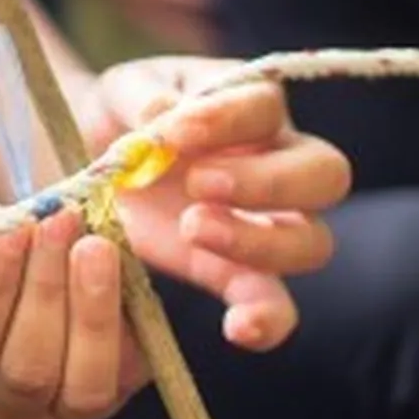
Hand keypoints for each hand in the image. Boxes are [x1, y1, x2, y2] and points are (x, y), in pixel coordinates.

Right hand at [0, 207, 145, 418]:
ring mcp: (61, 414)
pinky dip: (125, 319)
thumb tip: (27, 214)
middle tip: (61, 222)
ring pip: (83, 384)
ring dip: (91, 304)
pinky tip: (120, 268)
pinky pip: (127, 372)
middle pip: (28, 370)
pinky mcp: (114, 398)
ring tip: (94, 244)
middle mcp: (4, 410)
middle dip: (47, 288)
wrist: (16, 312)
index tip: (14, 229)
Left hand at [76, 57, 350, 350]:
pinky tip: (238, 329)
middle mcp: (277, 165)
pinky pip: (275, 303)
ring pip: (311, 241)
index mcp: (251, 109)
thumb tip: (164, 115)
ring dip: (258, 241)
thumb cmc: (125, 113)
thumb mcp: (123, 89)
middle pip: (324, 174)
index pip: (268, 106)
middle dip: (266, 181)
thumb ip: (142, 96)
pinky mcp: (235, 273)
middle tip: (198, 183)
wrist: (95, 162)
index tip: (175, 130)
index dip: (229, 117)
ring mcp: (264, 224)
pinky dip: (267, 319)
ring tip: (191, 228)